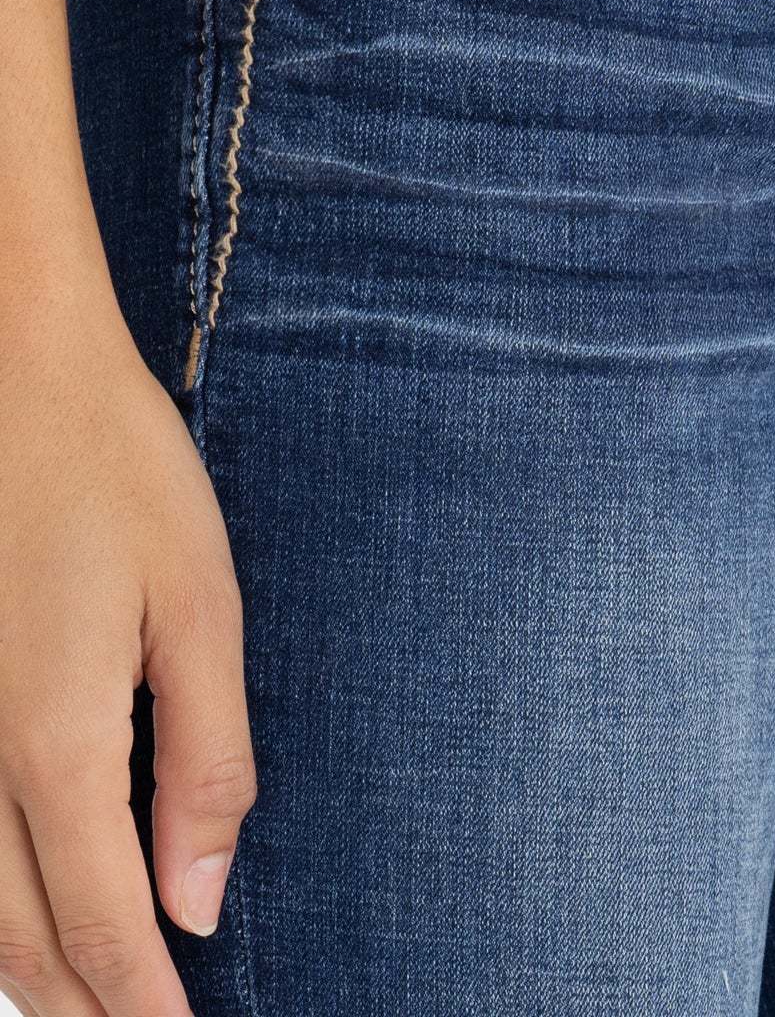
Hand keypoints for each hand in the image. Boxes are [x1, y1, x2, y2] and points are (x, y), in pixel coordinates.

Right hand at [0, 287, 254, 1015]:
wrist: (15, 371)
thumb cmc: (117, 472)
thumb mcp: (199, 604)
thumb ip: (207, 759)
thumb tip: (200, 899)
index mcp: (56, 745)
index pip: (106, 928)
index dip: (147, 1004)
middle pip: (24, 941)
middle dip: (90, 1005)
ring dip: (33, 966)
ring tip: (93, 997)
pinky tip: (21, 894)